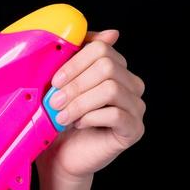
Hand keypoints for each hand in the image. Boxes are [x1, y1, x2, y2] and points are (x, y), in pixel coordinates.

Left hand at [40, 29, 146, 183]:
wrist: (60, 158)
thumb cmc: (59, 118)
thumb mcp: (63, 82)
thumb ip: (79, 56)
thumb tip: (112, 32)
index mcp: (116, 69)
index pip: (102, 49)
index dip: (75, 62)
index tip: (55, 80)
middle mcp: (131, 85)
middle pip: (108, 67)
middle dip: (76, 83)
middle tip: (54, 101)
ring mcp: (136, 107)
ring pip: (111, 89)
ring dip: (80, 102)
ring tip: (61, 115)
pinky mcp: (134, 129)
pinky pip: (116, 114)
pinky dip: (90, 117)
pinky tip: (77, 125)